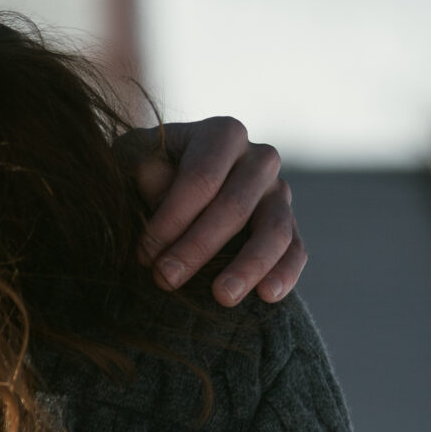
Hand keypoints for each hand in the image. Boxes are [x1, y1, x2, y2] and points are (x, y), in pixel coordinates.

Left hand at [119, 116, 306, 306]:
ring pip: (274, 229)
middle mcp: (259, 158)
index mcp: (222, 134)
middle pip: (235, 206)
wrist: (172, 178)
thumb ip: (145, 168)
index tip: (144, 253)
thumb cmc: (147, 167)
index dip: (172, 218)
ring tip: (222, 297)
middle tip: (166, 279)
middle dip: (198, 247)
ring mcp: (279, 192)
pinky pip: (296, 250)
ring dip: (248, 266)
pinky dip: (285, 274)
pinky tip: (267, 296)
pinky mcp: (289, 224)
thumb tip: (161, 188)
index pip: (201, 178)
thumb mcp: (134, 158)